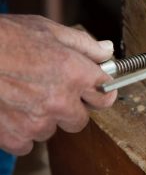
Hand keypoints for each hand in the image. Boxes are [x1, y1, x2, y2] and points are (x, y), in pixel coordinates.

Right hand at [0, 15, 116, 154]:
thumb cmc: (6, 38)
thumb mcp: (50, 30)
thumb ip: (84, 45)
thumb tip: (106, 51)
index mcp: (75, 74)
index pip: (105, 96)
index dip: (100, 92)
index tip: (94, 90)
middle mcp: (60, 101)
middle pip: (80, 120)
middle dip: (70, 109)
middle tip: (52, 93)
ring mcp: (36, 122)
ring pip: (50, 130)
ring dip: (42, 119)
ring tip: (24, 97)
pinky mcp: (13, 136)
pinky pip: (26, 144)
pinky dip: (19, 132)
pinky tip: (11, 111)